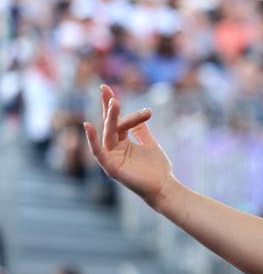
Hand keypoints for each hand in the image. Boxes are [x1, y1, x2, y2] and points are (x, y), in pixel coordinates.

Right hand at [83, 84, 173, 206]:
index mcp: (122, 142)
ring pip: (108, 134)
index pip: (115, 120)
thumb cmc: (157, 168)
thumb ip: (141, 131)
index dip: (112, 104)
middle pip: (108, 123)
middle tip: (105, 87)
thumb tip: (139, 116)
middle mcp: (113, 148)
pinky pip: (98, 151)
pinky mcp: (110, 167)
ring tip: (114, 102)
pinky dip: (92, 139)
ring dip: (110, 118)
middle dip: (107, 106)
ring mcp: (111, 157)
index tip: (111, 89)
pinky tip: (87, 125)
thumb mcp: (149, 144)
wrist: (163, 186)